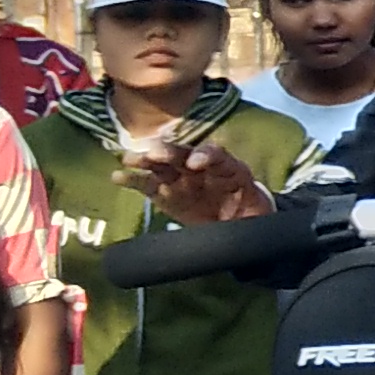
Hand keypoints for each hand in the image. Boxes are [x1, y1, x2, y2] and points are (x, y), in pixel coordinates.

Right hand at [116, 132, 270, 223]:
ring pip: (162, 165)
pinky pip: (148, 184)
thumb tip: (242, 222)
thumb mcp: (257, 210)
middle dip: (169, 152)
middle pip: (183, 155)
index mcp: (228, 168)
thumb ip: (249, 211)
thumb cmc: (251, 211)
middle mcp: (201, 168)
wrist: (241, 222)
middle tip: (155, 153)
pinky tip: (118, 176)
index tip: (195, 163)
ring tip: (129, 159)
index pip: (216, 155)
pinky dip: (133, 180)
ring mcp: (181, 179)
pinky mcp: (165, 193)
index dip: (205, 155)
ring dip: (146, 161)